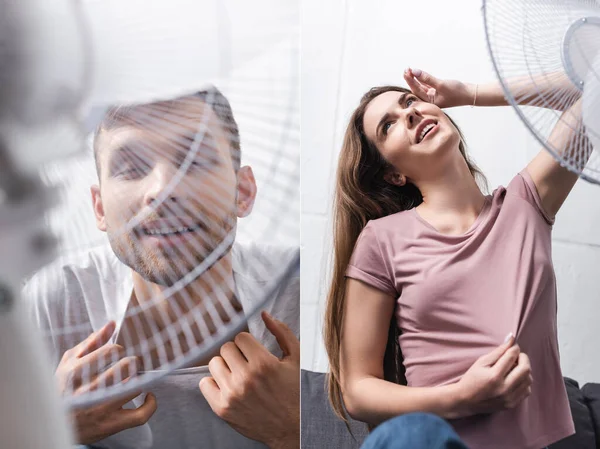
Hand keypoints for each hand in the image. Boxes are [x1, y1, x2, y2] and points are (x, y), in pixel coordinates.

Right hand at [55, 321, 156, 443]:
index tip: (119, 353)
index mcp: (77, 372)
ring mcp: (101, 409)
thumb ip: (92, 342)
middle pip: (125, 367)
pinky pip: (140, 416)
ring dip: (139, 379)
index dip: (120, 349)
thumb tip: (112, 323)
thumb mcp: (70, 362)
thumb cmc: (63, 388)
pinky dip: (151, 404)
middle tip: (131, 363)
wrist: (55, 423)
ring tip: (135, 377)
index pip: (110, 351)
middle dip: (132, 362)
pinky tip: (149, 396)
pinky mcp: (111, 424)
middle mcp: (89, 391)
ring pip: (134, 387)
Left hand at [199, 311, 299, 448]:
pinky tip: (229, 386)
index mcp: (263, 363)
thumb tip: (264, 313)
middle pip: (226, 348)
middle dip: (237, 353)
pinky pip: (204, 384)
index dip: (249, 344)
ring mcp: (232, 394)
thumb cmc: (296, 391)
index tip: (256, 353)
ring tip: (239, 375)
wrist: (293, 429)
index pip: (241, 337)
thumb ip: (281, 332)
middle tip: (248, 364)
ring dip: (225, 367)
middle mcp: (245, 378)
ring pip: (214, 363)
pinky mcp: (222, 409)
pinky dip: (214, 383)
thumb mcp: (296, 359)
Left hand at [403, 68, 473, 108]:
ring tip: (410, 70)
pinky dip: (422, 79)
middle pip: (417, 89)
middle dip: (411, 79)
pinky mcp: (437, 91)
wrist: (470, 94)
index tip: (406, 72)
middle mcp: (430, 101)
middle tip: (406, 69)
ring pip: (421, 86)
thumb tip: (415, 71)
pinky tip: (417, 74)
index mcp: (429, 103)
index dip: (411, 81)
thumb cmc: (457, 92)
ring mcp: (433, 96)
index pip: (417, 91)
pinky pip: (427, 85)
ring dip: (416, 78)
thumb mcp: (441, 84)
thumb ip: (427, 78)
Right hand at [455, 334, 532, 415]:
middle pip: (525, 369)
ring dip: (524, 370)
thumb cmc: (472, 379)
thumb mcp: (481, 362)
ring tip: (514, 368)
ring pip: (529, 380)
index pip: (511, 357)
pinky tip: (515, 379)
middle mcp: (504, 388)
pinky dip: (524, 382)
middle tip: (517, 356)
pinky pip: (527, 390)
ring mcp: (509, 398)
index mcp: (494, 376)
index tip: (513, 346)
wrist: (466, 401)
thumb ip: (498, 351)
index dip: (514, 348)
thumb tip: (511, 338)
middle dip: (523, 358)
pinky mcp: (512, 405)